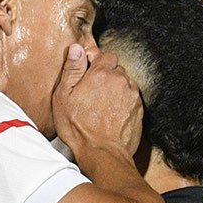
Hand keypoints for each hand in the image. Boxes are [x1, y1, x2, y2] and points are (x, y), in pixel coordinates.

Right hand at [52, 45, 142, 166]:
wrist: (103, 153)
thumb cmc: (80, 129)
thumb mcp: (63, 97)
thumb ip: (72, 69)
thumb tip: (77, 49)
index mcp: (102, 74)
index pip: (104, 54)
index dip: (94, 63)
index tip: (87, 74)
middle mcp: (120, 81)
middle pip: (115, 69)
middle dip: (104, 76)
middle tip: (91, 93)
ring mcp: (132, 96)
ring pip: (124, 83)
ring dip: (114, 89)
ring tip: (101, 106)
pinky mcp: (139, 110)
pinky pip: (131, 98)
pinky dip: (123, 103)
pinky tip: (110, 114)